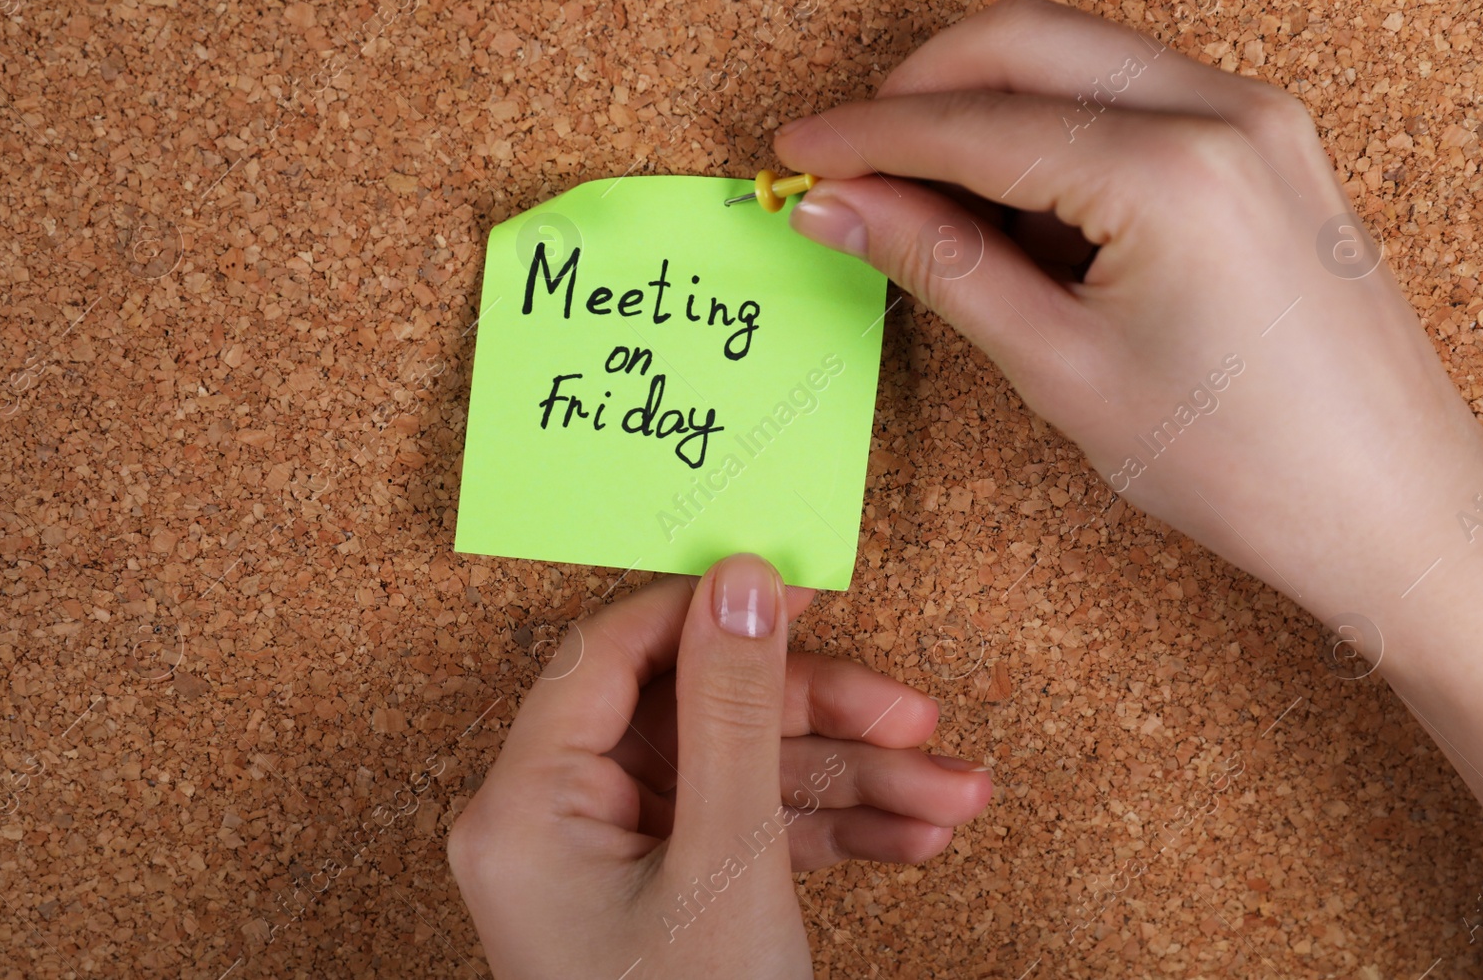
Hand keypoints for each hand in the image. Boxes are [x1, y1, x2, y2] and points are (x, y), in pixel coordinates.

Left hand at [448, 555, 991, 978]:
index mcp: (527, 804)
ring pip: (736, 776)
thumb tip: (741, 582)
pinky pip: (742, 833)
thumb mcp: (729, 863)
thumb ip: (734, 711)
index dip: (713, 615)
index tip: (806, 593)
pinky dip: (827, 834)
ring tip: (955, 798)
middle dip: (820, 721)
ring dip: (851, 782)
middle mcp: (554, 823)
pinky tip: (912, 839)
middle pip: (695, 715)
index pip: (614, 653)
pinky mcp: (658, 899)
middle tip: (918, 717)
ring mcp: (608, 865)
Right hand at [775, 0, 1482, 900]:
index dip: (866, 135)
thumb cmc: (1244, 462)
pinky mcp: (1266, 143)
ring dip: (984, 103)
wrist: (1389, 504)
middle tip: (848, 159)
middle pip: (1024, 42)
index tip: (798, 151)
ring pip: (1077, 56)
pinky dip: (1053, 126)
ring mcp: (1255, 118)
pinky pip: (1131, 94)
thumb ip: (942, 264)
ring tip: (919, 190)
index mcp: (1169, 169)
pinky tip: (1010, 198)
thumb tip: (841, 208)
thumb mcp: (1062, 368)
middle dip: (918, 88)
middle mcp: (1222, 112)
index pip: (973, 123)